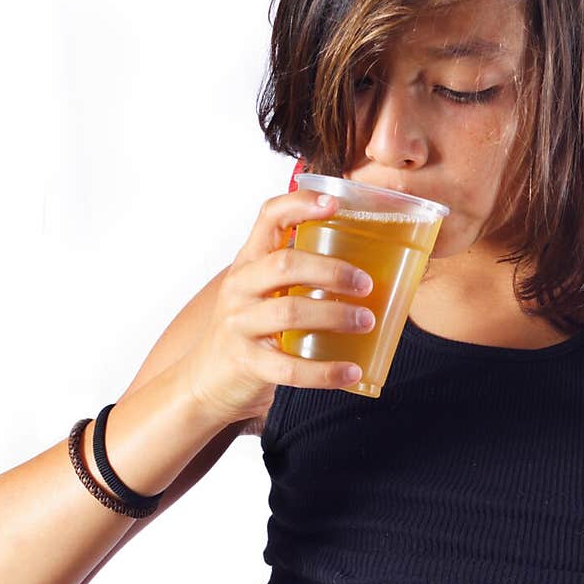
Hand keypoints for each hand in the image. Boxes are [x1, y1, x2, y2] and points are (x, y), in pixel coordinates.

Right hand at [183, 189, 375, 426]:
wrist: (209, 380)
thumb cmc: (253, 329)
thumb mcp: (265, 292)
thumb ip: (301, 277)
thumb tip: (374, 271)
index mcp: (249, 261)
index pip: (269, 217)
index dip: (300, 205)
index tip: (335, 203)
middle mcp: (240, 287)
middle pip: (285, 264)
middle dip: (332, 271)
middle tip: (366, 285)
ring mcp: (239, 324)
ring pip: (290, 312)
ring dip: (335, 315)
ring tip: (366, 321)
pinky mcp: (247, 362)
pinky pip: (290, 368)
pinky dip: (325, 371)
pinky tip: (351, 371)